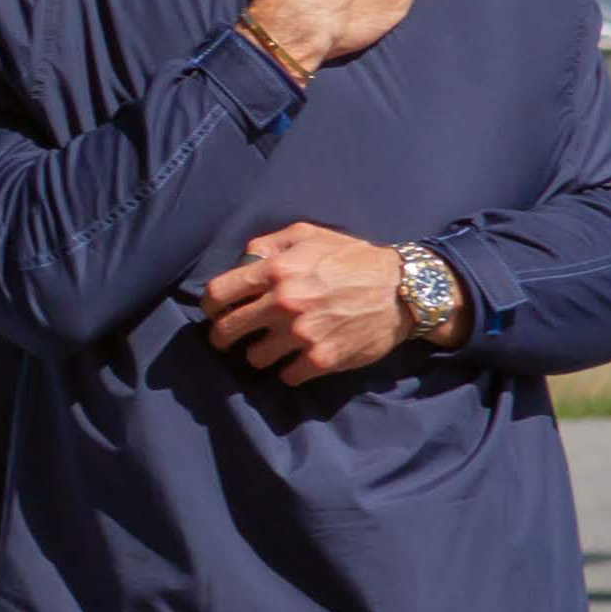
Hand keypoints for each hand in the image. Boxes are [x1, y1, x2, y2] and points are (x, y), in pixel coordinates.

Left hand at [206, 221, 465, 382]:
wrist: (400, 290)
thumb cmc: (352, 258)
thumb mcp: (310, 235)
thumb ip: (269, 244)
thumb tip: (242, 261)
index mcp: (276, 270)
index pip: (218, 294)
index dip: (209, 306)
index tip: (214, 312)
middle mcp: (283, 303)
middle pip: (227, 331)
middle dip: (222, 337)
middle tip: (229, 339)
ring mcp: (301, 334)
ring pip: (254, 358)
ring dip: (260, 354)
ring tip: (273, 347)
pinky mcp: (320, 359)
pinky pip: (286, 376)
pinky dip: (290, 370)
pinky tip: (300, 358)